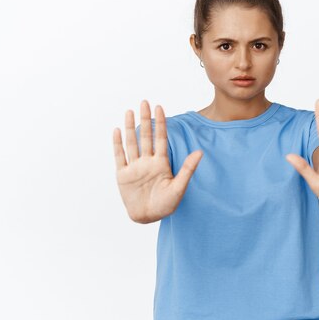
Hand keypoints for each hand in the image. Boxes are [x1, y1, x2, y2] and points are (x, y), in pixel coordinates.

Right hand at [112, 100, 202, 222]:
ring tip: (130, 111)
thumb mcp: (179, 187)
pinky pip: (119, 156)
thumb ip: (187, 168)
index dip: (160, 123)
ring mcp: (134, 167)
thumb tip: (200, 152)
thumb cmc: (166, 205)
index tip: (160, 107)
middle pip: (146, 136)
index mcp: (161, 163)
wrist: (149, 217)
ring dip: (131, 127)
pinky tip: (117, 130)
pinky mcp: (123, 175)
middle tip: (145, 102)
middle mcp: (147, 162)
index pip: (161, 138)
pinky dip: (117, 144)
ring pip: (132, 143)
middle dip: (145, 119)